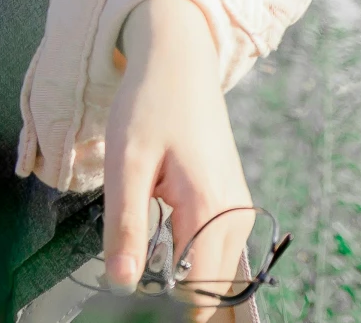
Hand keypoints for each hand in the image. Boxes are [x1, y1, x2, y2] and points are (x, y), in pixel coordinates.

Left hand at [97, 0, 251, 322]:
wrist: (177, 61)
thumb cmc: (149, 104)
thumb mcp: (125, 164)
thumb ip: (125, 227)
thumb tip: (123, 283)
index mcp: (213, 209)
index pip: (200, 291)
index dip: (164, 305)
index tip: (129, 295)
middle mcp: (236, 216)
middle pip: (208, 286)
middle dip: (169, 292)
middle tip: (127, 267)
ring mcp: (237, 209)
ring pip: (210, 269)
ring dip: (175, 270)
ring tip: (138, 246)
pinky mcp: (230, 202)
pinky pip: (210, 246)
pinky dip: (183, 251)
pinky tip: (156, 228)